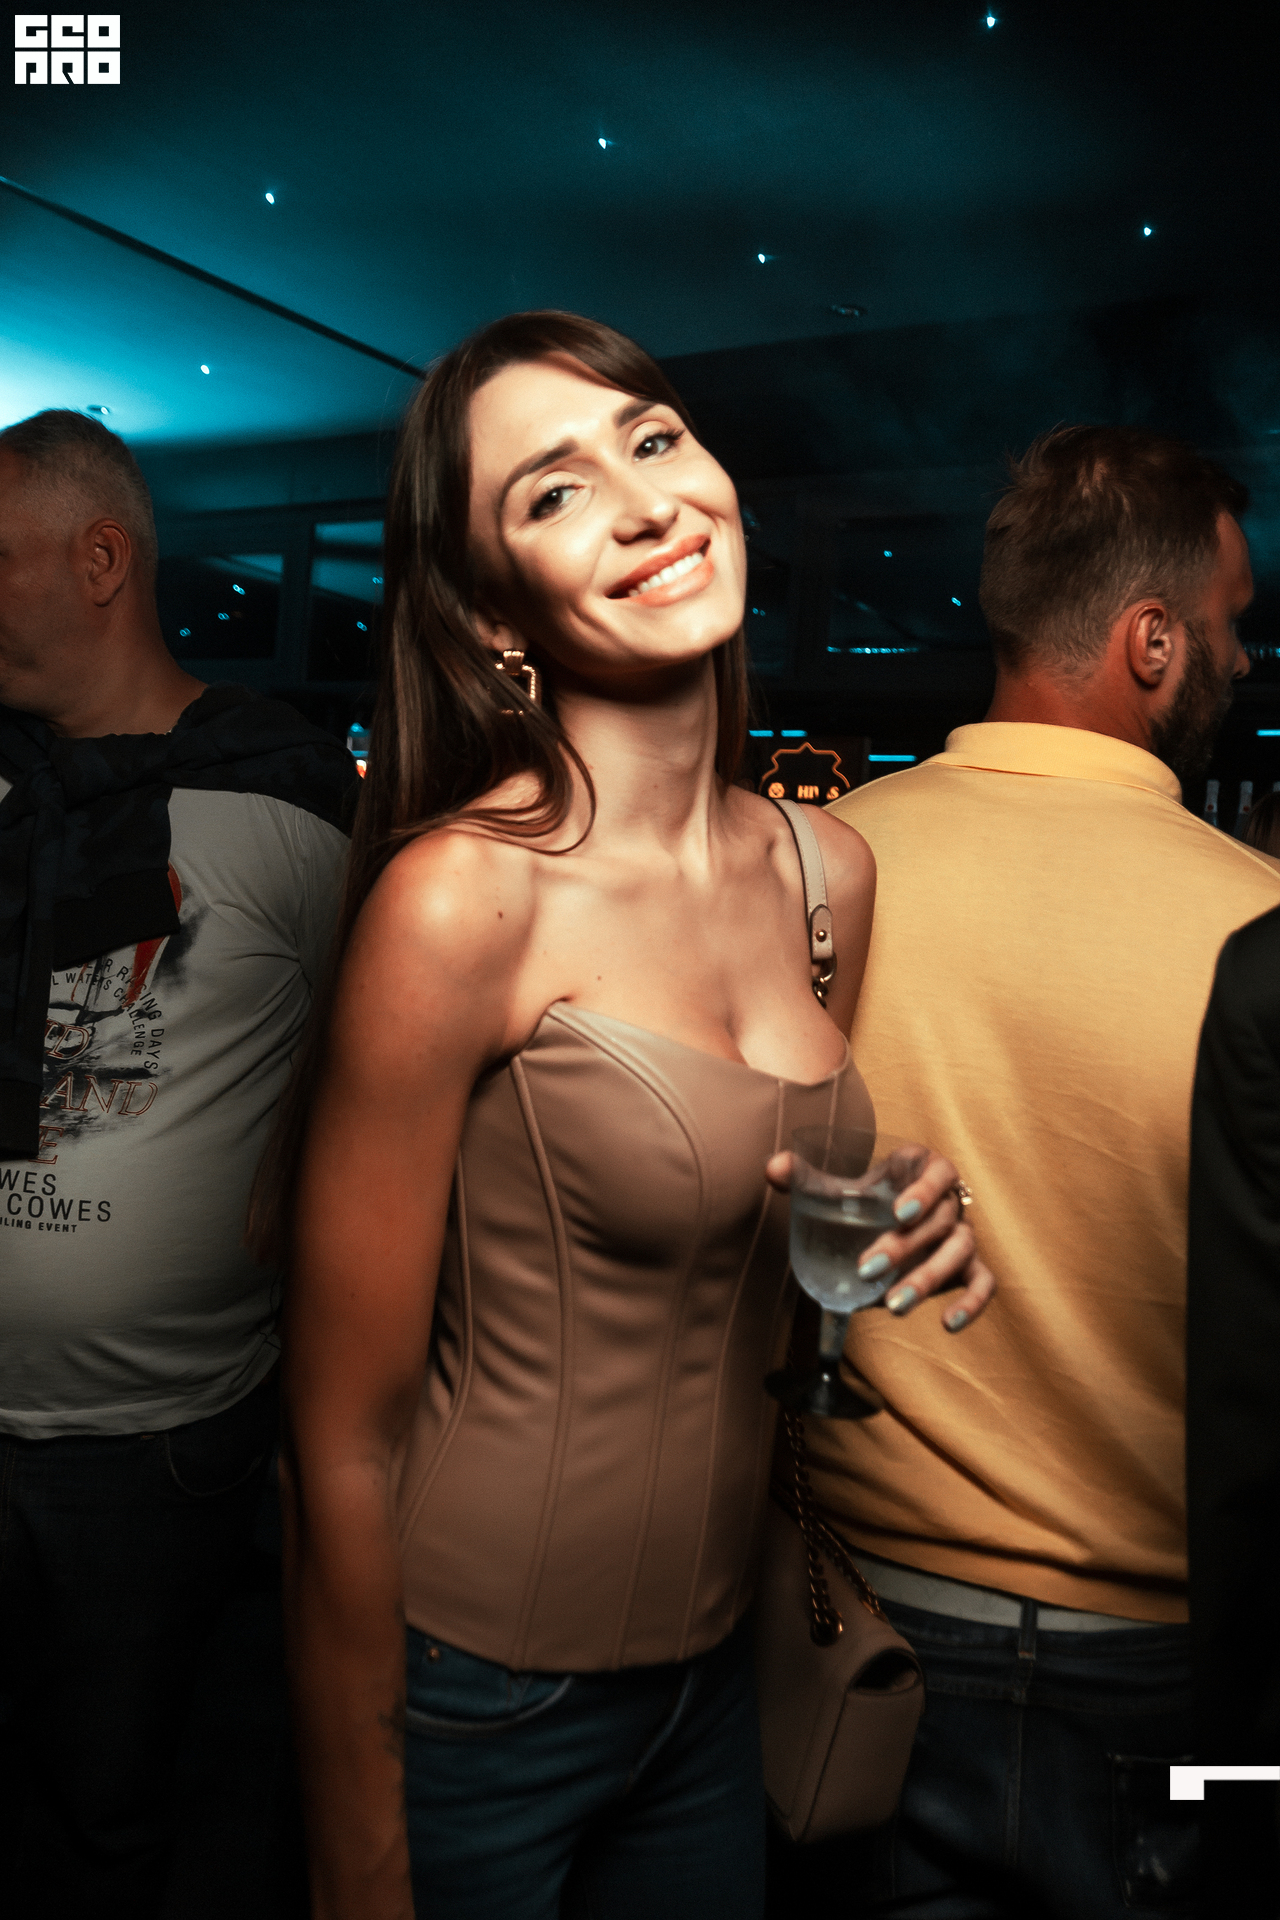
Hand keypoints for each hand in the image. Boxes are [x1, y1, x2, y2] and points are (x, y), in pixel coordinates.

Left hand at [765, 1146, 994, 1331]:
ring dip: (930, 1278)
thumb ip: (805, 1179)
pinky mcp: (970, 1266)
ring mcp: (963, 1233)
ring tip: (894, 1305)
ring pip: (960, 1250)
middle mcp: (950, 1200)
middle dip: (906, 1246)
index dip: (925, 1189)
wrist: (882, 1225)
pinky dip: (973, 1302)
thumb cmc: (863, 1201)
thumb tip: (772, 1169)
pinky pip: (984, 1282)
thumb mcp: (836, 1190)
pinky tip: (949, 1323)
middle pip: (942, 1218)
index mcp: (922, 1169)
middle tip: (868, 1268)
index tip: (898, 1211)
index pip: (939, 1170)